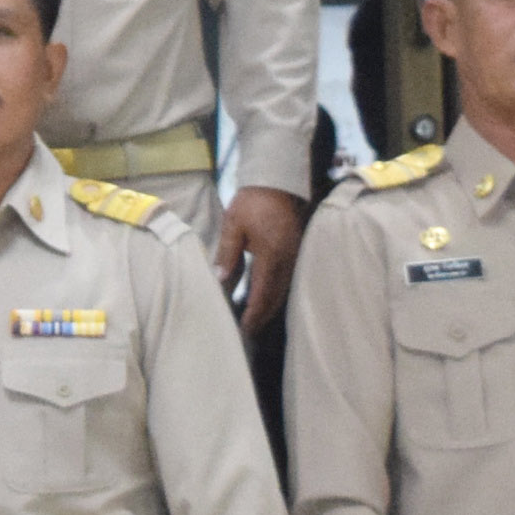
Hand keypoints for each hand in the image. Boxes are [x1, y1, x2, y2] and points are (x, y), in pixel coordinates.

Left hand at [219, 187, 305, 331]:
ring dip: (269, 306)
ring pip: (282, 290)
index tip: (243, 328)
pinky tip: (263, 297)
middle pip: (275, 297)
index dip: (253, 314)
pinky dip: (274, 293)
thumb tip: (220, 281)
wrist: (278, 182)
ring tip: (253, 320)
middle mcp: (287, 260)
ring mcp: (293, 257)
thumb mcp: (233, 225)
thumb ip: (227, 254)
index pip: (262, 294)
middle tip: (247, 332)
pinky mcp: (294, 252)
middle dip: (261, 316)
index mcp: (271, 255)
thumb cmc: (252, 202)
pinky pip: (286, 280)